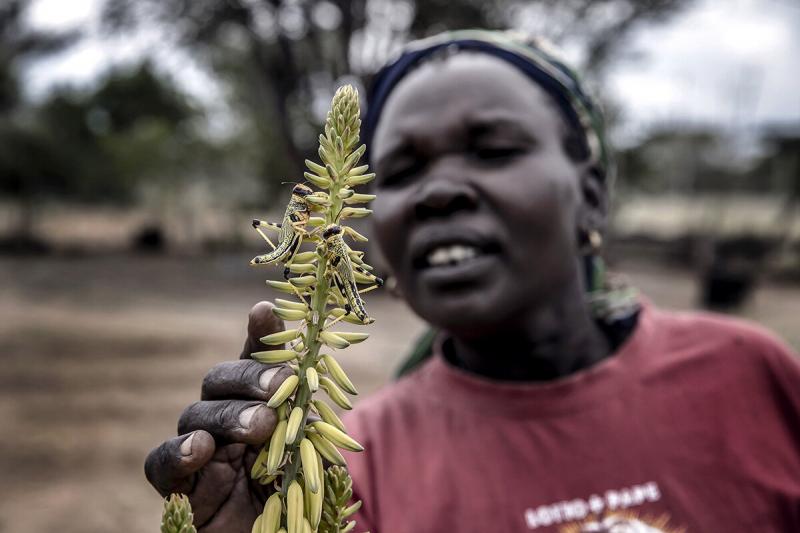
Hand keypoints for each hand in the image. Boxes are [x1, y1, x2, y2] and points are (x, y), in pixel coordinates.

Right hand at [145, 301, 294, 531]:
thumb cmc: (302, 497)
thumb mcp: (316, 453)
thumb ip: (307, 415)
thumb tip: (306, 371)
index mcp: (258, 404)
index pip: (254, 362)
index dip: (260, 336)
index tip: (265, 313)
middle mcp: (225, 420)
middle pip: (219, 380)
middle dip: (251, 378)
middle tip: (282, 388)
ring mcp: (199, 450)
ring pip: (196, 414)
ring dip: (228, 416)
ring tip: (260, 427)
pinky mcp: (179, 487)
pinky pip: (162, 462)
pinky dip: (178, 451)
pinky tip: (201, 447)